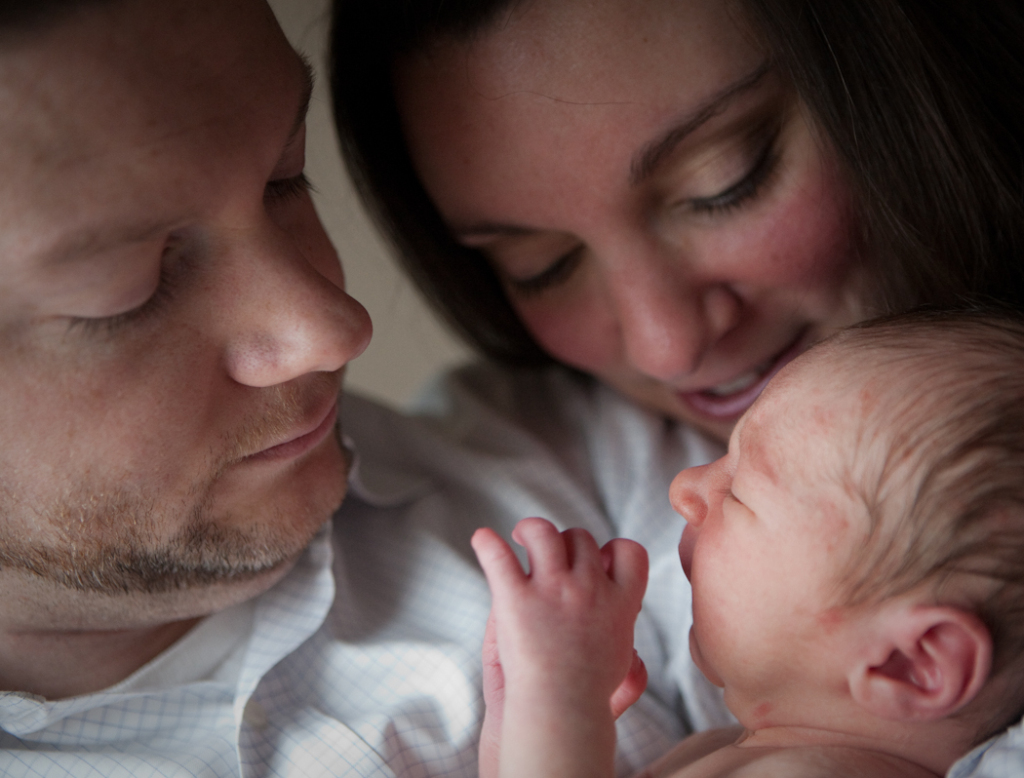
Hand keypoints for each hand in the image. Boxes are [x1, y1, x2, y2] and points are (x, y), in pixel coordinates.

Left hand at [472, 518, 648, 777]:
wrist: (560, 715)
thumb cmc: (586, 702)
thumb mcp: (621, 681)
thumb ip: (631, 667)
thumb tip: (636, 658)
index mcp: (620, 603)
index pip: (629, 552)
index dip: (613, 550)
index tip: (598, 560)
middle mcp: (589, 588)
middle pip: (580, 539)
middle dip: (567, 542)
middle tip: (549, 553)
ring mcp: (552, 589)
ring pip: (544, 534)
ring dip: (530, 530)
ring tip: (519, 537)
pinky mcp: (515, 598)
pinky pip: (499, 558)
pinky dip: (487, 544)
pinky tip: (481, 540)